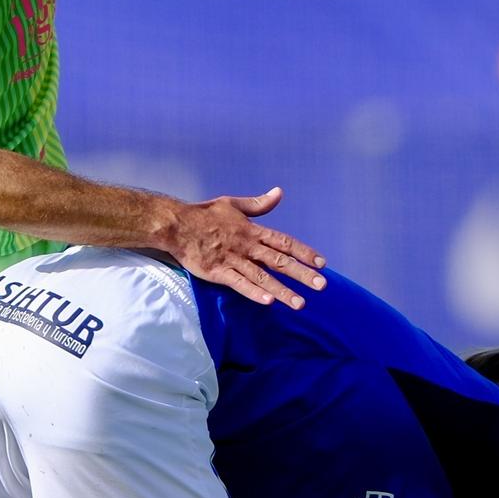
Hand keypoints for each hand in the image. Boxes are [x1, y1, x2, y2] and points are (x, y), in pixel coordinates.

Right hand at [160, 186, 325, 308]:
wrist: (176, 224)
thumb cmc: (204, 214)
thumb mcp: (234, 204)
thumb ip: (258, 204)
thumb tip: (279, 193)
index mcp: (252, 230)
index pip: (284, 242)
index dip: (304, 252)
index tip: (322, 263)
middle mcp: (247, 246)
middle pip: (279, 261)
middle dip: (302, 274)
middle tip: (322, 286)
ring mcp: (233, 260)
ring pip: (262, 277)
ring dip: (282, 290)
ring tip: (300, 304)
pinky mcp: (218, 272)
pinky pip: (238, 284)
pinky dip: (253, 292)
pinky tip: (268, 302)